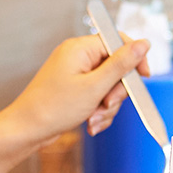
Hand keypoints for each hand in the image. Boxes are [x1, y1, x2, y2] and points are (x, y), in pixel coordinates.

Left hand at [5, 34, 150, 143]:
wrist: (28, 129)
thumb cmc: (54, 107)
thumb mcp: (95, 86)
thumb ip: (122, 64)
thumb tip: (144, 43)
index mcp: (80, 49)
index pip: (118, 42)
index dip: (134, 59)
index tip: (144, 77)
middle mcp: (79, 57)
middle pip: (117, 68)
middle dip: (117, 92)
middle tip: (106, 104)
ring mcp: (77, 74)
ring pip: (110, 87)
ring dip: (108, 106)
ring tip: (94, 118)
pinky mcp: (77, 89)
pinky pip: (100, 97)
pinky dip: (100, 112)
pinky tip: (91, 122)